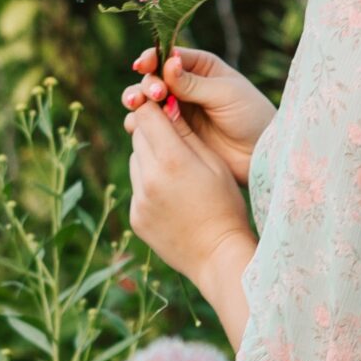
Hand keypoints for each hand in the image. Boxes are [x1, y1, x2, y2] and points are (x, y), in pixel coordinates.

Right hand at [122, 44, 275, 184]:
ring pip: (146, 101)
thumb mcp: (225, 94)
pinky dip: (139, 123)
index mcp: (201, 67)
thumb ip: (193, 83)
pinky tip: (137, 125)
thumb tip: (167, 63)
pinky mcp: (173, 133)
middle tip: (155, 95)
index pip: (169, 56)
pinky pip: (147, 125)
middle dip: (148, 83)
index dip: (152, 59)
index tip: (143, 65)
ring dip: (136, 100)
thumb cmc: (251, 116)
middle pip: (153, 78)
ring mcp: (177, 110)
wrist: (260, 153)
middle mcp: (184, 85)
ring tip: (137, 105)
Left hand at [123, 92, 255, 293]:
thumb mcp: (214, 164)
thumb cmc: (225, 206)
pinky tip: (173, 196)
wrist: (218, 256)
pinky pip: (137, 188)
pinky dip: (149, 184)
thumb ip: (187, 134)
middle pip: (137, 136)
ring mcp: (138, 200)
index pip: (146, 114)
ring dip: (150, 158)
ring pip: (135, 161)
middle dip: (152, 130)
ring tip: (176, 172)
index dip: (154, 106)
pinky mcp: (135, 217)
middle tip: (173, 136)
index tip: (163, 104)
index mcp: (171, 160)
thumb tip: (167, 106)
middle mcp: (148, 178)